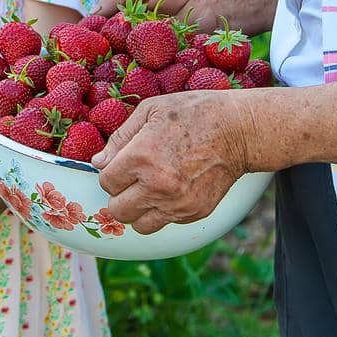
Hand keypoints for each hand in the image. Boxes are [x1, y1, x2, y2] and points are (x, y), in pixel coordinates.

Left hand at [93, 91, 257, 233]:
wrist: (238, 130)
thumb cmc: (193, 113)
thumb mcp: (150, 111)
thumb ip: (119, 138)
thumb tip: (98, 162)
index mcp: (141, 157)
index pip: (106, 182)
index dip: (111, 172)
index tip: (122, 164)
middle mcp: (157, 186)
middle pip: (118, 210)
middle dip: (120, 195)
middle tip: (133, 180)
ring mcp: (177, 203)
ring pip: (140, 225)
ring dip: (140, 210)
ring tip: (150, 190)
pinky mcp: (195, 212)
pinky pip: (166, 223)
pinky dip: (164, 211)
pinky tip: (173, 190)